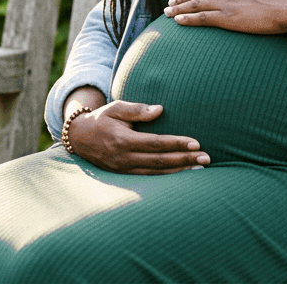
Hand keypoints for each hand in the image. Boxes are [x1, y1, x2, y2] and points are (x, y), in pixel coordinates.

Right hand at [66, 100, 210, 174]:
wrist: (79, 138)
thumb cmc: (101, 119)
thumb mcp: (115, 108)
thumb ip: (137, 109)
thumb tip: (160, 109)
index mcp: (123, 140)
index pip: (156, 143)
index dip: (177, 144)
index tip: (196, 143)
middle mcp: (124, 157)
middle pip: (160, 161)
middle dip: (185, 159)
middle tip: (206, 158)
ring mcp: (124, 169)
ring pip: (157, 173)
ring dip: (180, 171)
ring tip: (200, 168)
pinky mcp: (125, 175)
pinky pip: (150, 178)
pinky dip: (168, 177)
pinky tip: (183, 174)